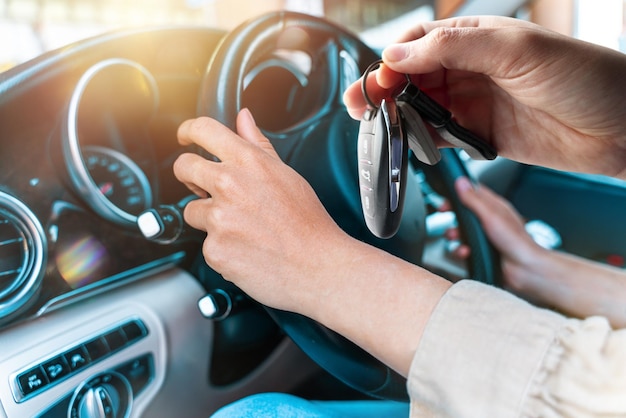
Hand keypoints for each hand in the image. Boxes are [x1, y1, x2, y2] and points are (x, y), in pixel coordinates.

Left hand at [173, 109, 352, 312]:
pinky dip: (222, 248)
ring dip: (209, 219)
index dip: (188, 130)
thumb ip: (258, 145)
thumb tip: (244, 119)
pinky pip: (206, 244)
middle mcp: (230, 185)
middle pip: (184, 167)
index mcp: (249, 162)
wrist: (318, 267)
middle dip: (188, 176)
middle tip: (202, 186)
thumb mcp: (287, 175)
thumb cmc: (308, 224)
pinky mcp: (215, 249)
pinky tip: (246, 249)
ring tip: (243, 228)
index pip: (204, 130)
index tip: (185, 137)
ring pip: (193, 211)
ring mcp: (220, 219)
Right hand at [343, 16, 625, 178]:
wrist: (624, 128)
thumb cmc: (586, 77)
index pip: (420, 44)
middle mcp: (472, 70)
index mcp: (478, 41)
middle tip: (360, 105)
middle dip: (383, 89)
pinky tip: (408, 143)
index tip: (379, 80)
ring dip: (396, 116)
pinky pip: (441, 137)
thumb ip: (454, 49)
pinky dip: (421, 140)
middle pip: (413, 77)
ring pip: (421, 108)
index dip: (394, 61)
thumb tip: (398, 54)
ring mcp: (476, 104)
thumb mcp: (518, 50)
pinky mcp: (482, 136)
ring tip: (374, 125)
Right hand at [454, 177, 625, 326]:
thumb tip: (461, 182)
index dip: (459, 192)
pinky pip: (463, 248)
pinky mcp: (481, 251)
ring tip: (455, 237)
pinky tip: (465, 252)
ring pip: (461, 231)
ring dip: (454, 234)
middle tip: (445, 213)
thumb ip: (473, 199)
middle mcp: (490, 220)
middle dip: (453, 214)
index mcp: (495, 206)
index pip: (473, 192)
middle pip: (464, 211)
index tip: (447, 195)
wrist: (525, 270)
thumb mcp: (491, 215)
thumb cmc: (516, 243)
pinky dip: (461, 250)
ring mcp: (485, 236)